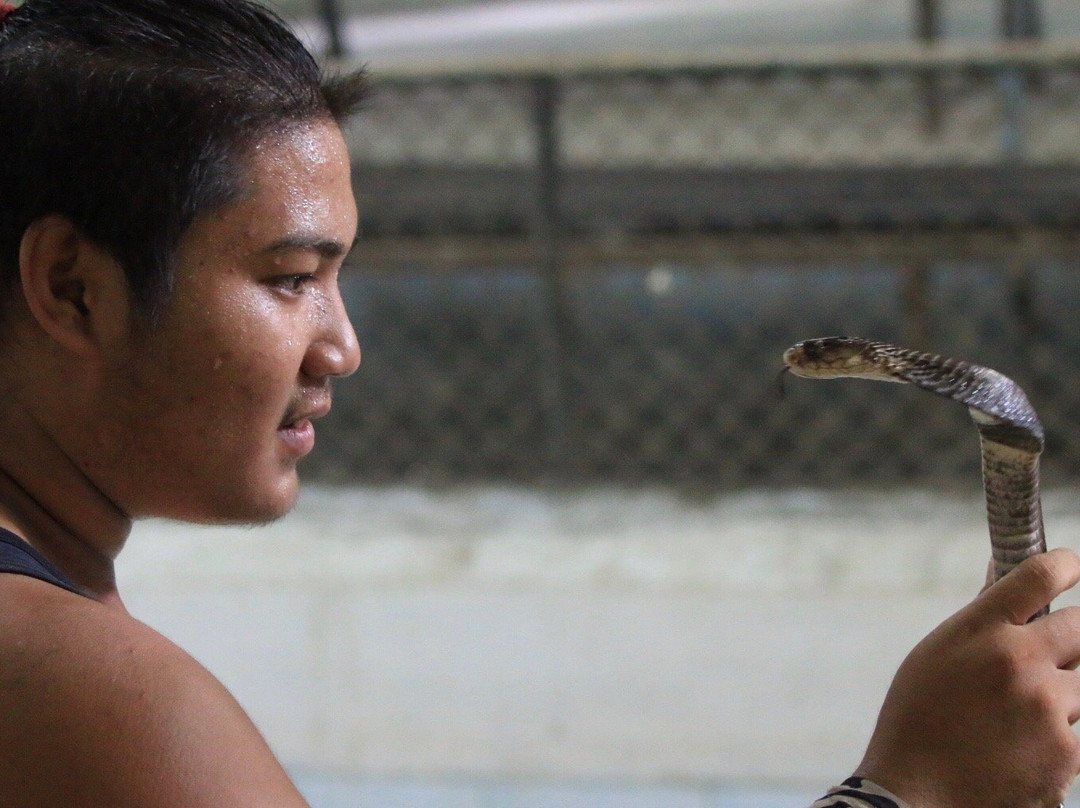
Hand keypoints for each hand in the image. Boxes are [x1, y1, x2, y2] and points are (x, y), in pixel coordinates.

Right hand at [856, 547, 1079, 807]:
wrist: (915, 793)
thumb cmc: (917, 719)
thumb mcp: (937, 655)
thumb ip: (980, 619)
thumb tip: (1004, 574)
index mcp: (980, 630)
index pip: (1039, 575)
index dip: (1066, 564)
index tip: (1072, 565)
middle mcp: (1020, 660)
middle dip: (1072, 634)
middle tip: (1055, 649)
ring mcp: (1050, 706)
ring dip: (1065, 690)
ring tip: (1023, 712)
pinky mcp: (1069, 751)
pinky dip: (1060, 734)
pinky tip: (1022, 747)